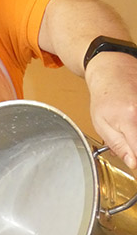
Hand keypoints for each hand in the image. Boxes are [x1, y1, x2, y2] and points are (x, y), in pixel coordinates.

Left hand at [86, 52, 136, 168]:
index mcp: (129, 118)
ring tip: (130, 128)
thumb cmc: (104, 97)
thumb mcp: (101, 124)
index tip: (134, 161)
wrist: (113, 71)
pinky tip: (133, 122)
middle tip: (130, 142)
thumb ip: (118, 145)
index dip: (136, 159)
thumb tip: (133, 164)